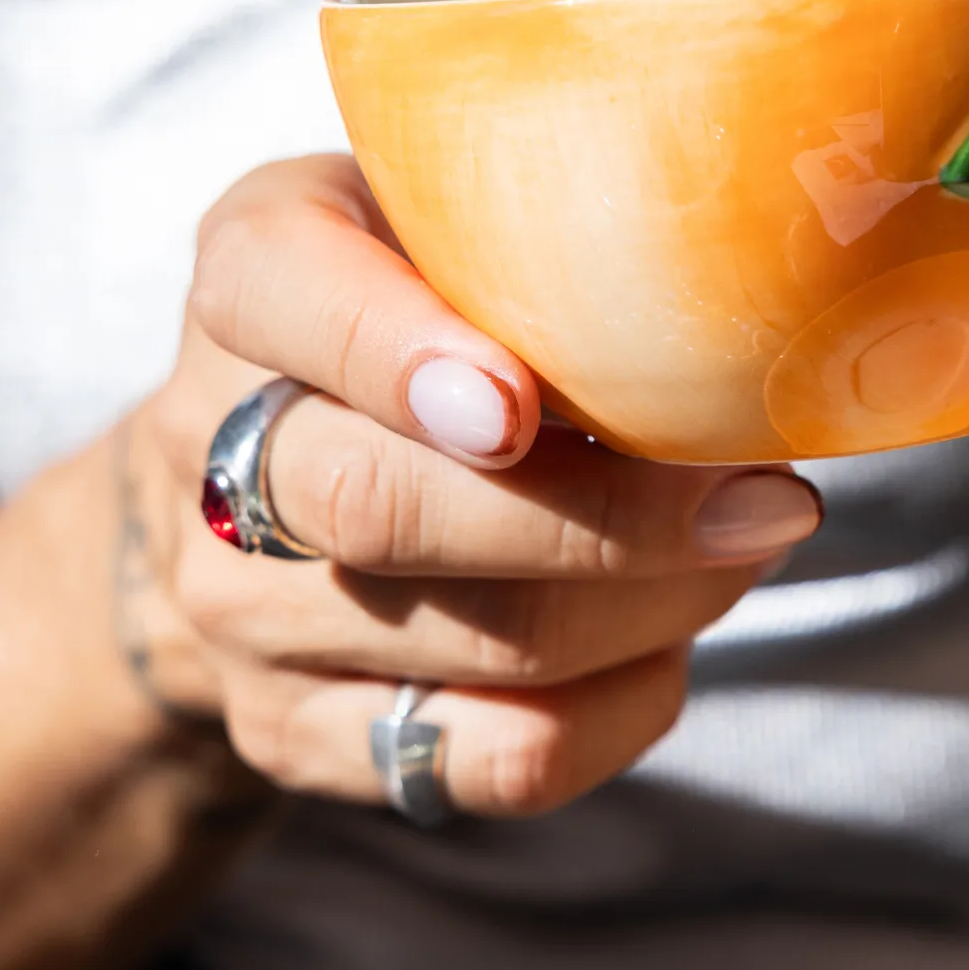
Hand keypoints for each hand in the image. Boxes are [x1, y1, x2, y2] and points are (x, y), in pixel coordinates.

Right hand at [124, 156, 821, 809]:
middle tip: (758, 488)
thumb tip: (744, 262)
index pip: (284, 295)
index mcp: (246, 284)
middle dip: (600, 512)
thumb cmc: (409, 311)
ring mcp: (242, 615)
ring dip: (654, 602)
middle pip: (381, 506)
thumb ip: (528, 220)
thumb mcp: (432, 214)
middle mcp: (210, 453)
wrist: (252, 481)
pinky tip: (672, 642)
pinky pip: (495, 755)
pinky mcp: (300, 736)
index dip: (400, 354)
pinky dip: (623, 707)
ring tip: (748, 540)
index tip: (522, 400)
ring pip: (473, 639)